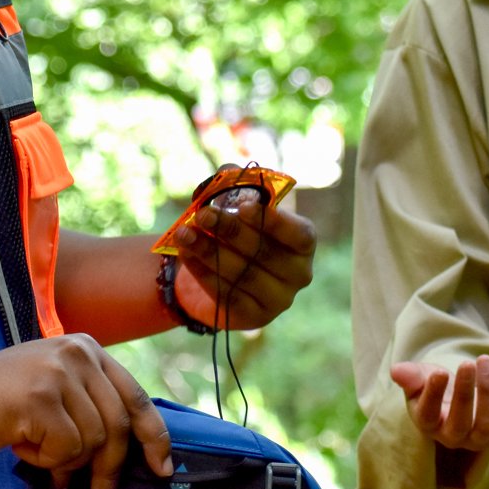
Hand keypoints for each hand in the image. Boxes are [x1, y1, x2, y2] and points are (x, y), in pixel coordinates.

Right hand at [0, 334, 170, 488]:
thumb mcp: (53, 389)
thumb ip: (88, 407)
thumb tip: (126, 455)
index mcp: (87, 348)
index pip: (136, 396)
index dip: (155, 436)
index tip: (163, 467)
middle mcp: (79, 353)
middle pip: (119, 425)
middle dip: (110, 470)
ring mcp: (59, 372)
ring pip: (92, 442)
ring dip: (65, 462)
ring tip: (36, 452)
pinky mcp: (41, 398)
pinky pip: (65, 450)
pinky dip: (45, 461)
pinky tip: (21, 444)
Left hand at [172, 184, 315, 330]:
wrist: (221, 272)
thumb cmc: (238, 230)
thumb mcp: (239, 204)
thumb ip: (237, 184)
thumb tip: (228, 171)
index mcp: (304, 242)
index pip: (299, 235)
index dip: (275, 222)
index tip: (245, 206)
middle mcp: (298, 274)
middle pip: (266, 253)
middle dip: (231, 231)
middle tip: (202, 215)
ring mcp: (278, 299)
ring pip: (243, 275)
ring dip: (209, 251)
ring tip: (184, 233)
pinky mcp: (254, 317)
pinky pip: (228, 295)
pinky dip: (204, 272)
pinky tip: (186, 254)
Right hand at [390, 355, 488, 451]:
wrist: (457, 396)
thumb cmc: (434, 385)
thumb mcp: (419, 378)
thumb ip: (409, 376)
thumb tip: (396, 371)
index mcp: (427, 423)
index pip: (428, 416)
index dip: (433, 395)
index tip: (439, 372)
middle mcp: (452, 437)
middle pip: (459, 423)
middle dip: (465, 392)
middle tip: (466, 363)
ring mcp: (477, 438)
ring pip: (485, 424)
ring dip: (487, 392)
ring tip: (484, 360)